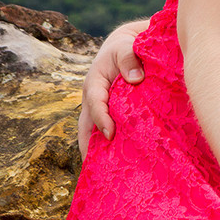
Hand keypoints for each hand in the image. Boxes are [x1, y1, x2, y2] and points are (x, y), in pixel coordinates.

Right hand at [77, 20, 147, 156]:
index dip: (101, 119)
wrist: (126, 46)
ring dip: (95, 151)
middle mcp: (92, 98)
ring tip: (105, 173)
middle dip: (89, 147)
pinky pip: (102, 132)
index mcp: (94, 83)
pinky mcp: (107, 113)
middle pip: (85, 127)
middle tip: (97, 169)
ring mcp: (97, 108)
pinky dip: (105, 147)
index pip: (95, 104)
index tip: (110, 135)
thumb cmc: (127, 46)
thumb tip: (134, 79)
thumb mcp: (126, 46)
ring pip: (90, 133)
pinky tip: (117, 162)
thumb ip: (129, 58)